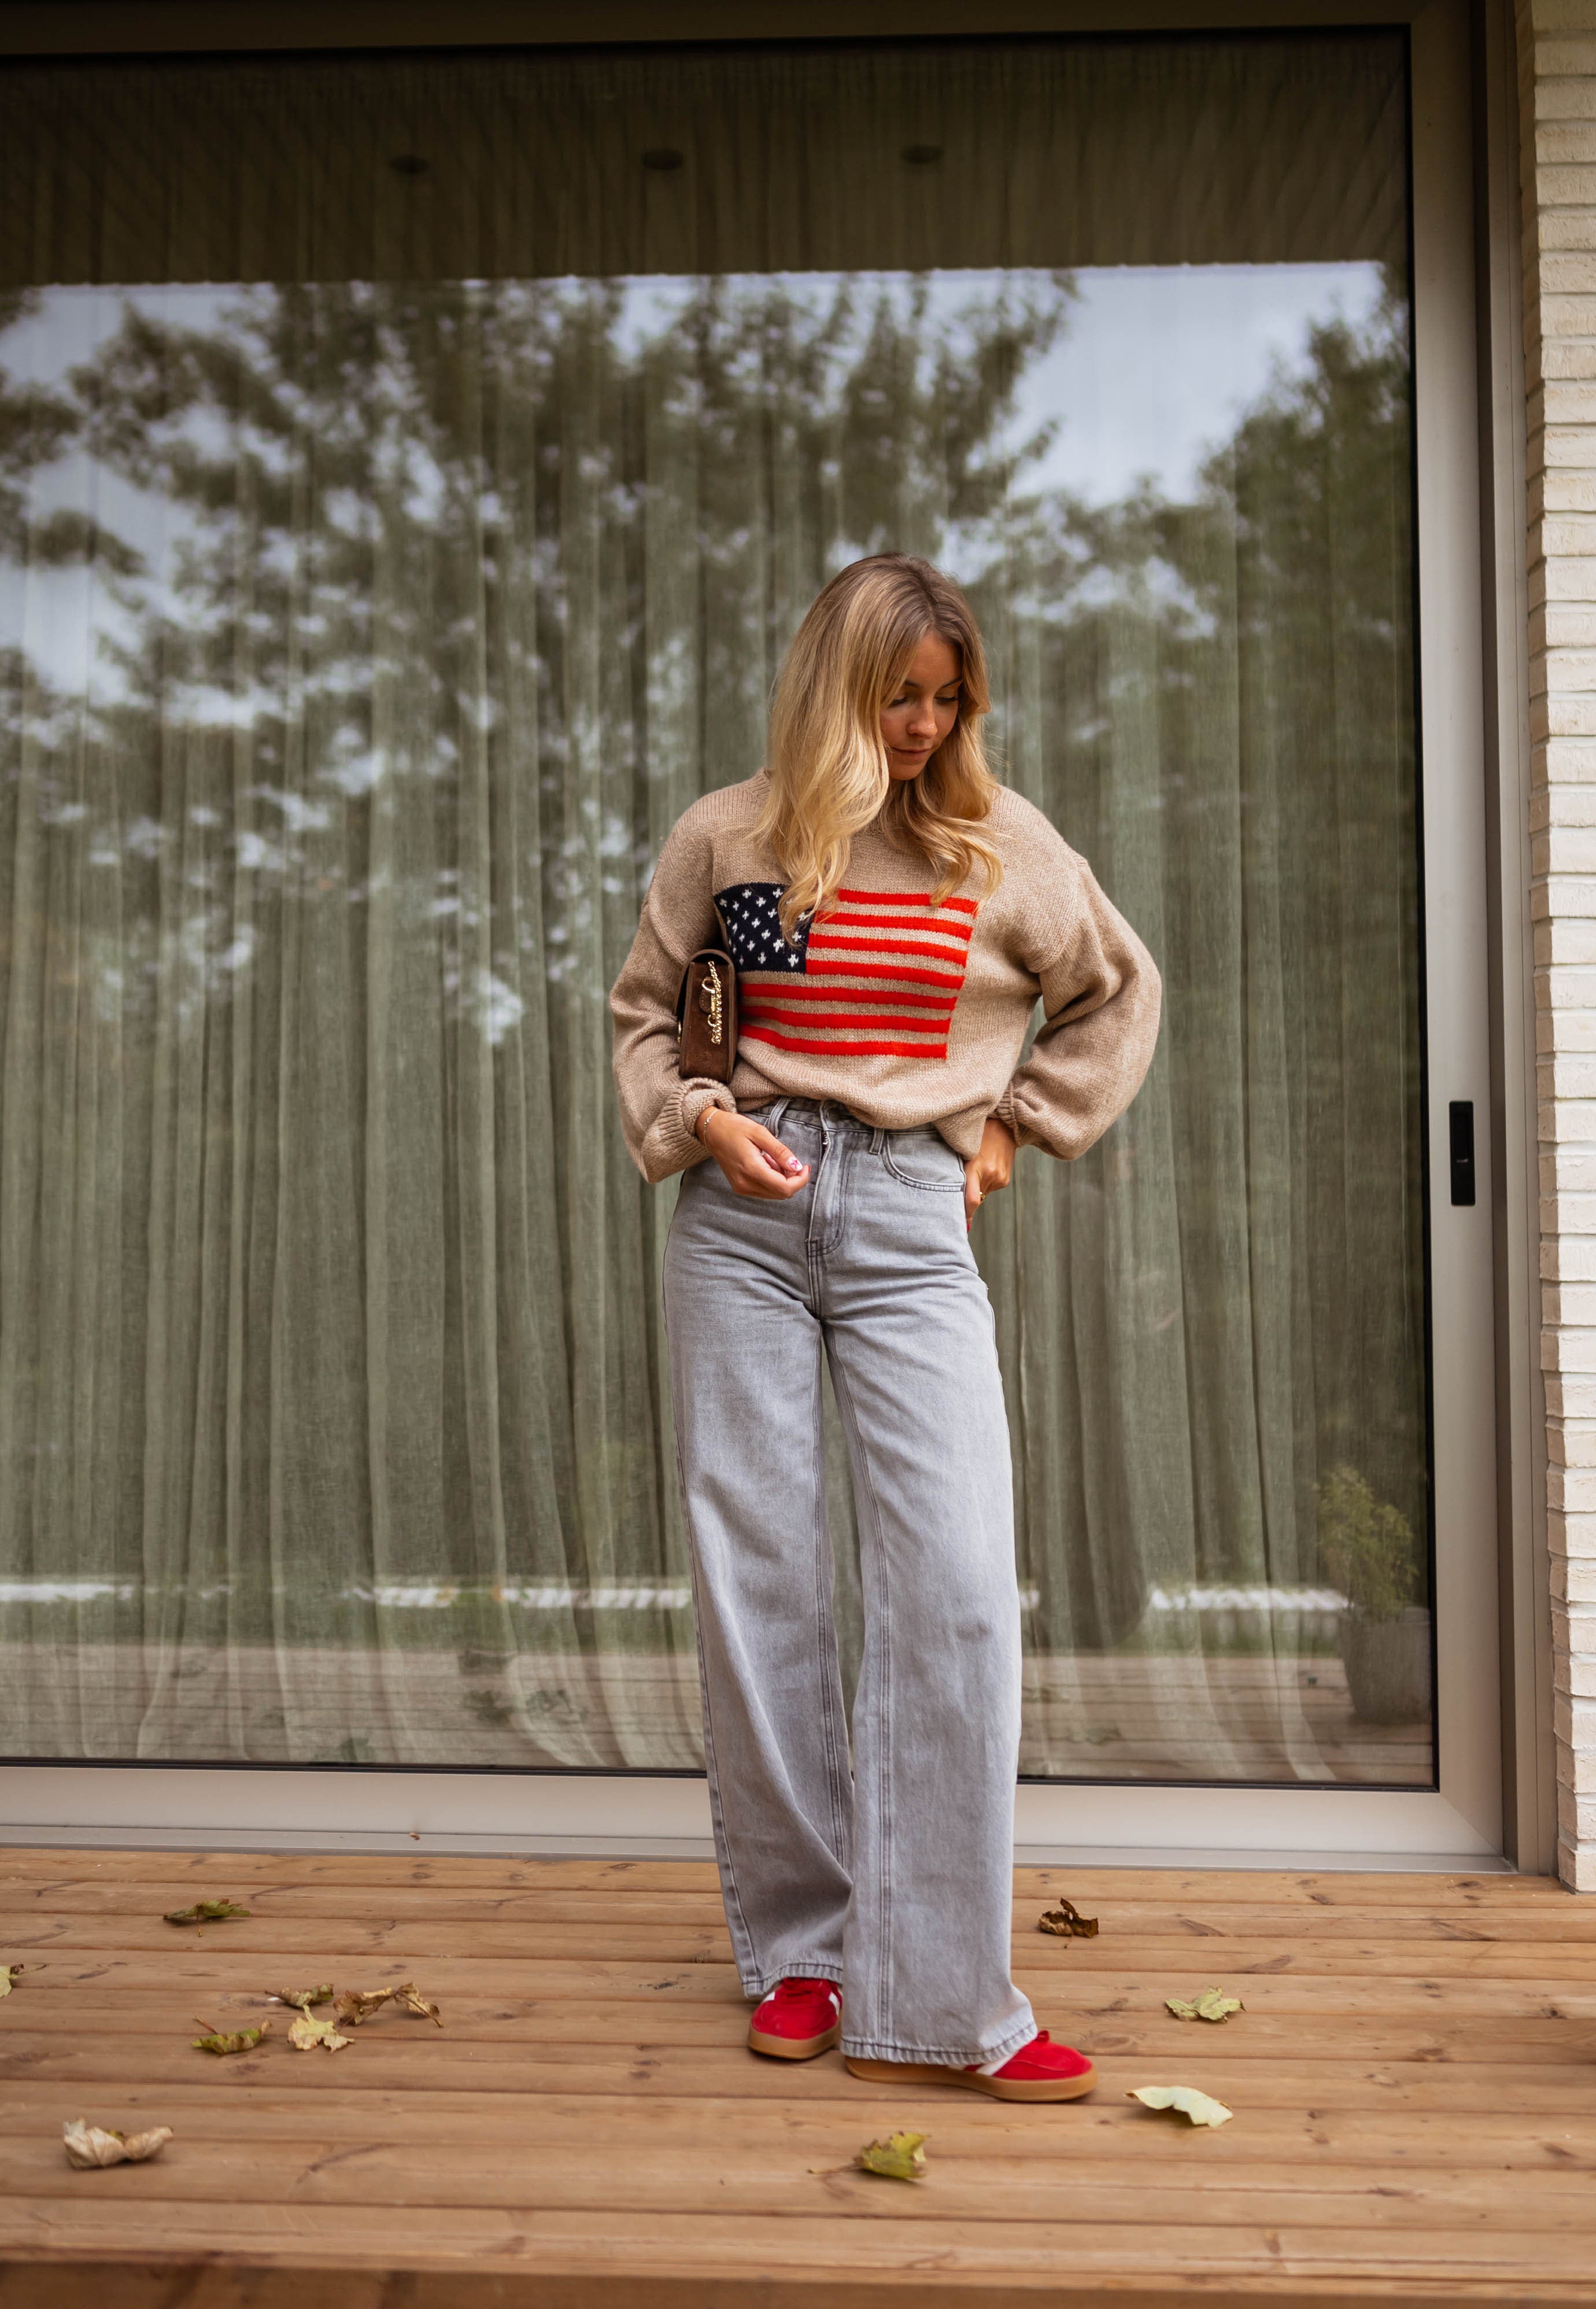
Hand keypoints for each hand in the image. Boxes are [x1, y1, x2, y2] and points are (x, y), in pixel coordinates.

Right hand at [697, 1106, 810, 1199]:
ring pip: (773, 1193)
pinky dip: (772, 1180)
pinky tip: (767, 1163)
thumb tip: (797, 1166)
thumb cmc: (734, 1128)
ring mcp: (741, 1188)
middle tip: (791, 1160)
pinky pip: (764, 1190)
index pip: (784, 1188)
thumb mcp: (760, 1133)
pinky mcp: (740, 1187)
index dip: (800, 1180)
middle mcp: (745, 1184)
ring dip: (782, 1179)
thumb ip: (780, 1151)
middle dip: (793, 1179)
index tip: (805, 1167)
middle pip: (781, 1193)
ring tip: (774, 1158)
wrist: (712, 1131)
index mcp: (751, 1169)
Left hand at [964, 1115, 1015, 1229]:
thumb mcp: (963, 1150)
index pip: (971, 1200)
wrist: (1004, 1124)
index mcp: (976, 1167)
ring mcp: (1000, 1178)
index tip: (959, 1228)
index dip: (965, 1216)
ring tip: (973, 1168)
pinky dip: (983, 1183)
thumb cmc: (976, 1135)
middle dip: (964, 1202)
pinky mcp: (1005, 1180)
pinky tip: (983, 1167)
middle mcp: (991, 1175)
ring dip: (975, 1189)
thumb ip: (957, 1173)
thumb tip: (954, 1199)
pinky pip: (988, 1188)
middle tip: (954, 1202)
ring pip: (981, 1194)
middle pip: (974, 1200)